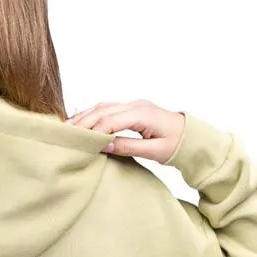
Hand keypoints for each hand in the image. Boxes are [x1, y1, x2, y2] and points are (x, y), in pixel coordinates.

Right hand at [67, 100, 185, 163]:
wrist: (190, 136)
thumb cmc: (176, 144)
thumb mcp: (154, 151)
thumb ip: (128, 147)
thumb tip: (104, 146)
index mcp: (142, 114)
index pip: (109, 121)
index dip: (93, 133)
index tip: (81, 145)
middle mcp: (135, 105)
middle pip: (102, 111)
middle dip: (83, 123)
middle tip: (66, 135)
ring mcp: (132, 105)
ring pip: (102, 107)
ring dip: (84, 116)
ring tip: (67, 128)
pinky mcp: (131, 108)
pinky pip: (107, 108)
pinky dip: (92, 114)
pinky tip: (81, 121)